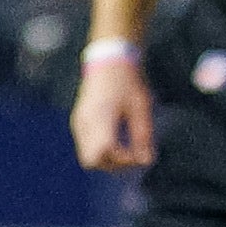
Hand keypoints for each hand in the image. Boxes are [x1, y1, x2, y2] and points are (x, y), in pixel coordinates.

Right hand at [74, 47, 156, 171]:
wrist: (109, 61)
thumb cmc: (127, 82)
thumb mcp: (141, 108)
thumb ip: (143, 136)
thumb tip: (146, 161)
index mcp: (101, 117)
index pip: (105, 152)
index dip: (123, 160)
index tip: (140, 155)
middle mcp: (85, 122)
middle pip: (92, 161)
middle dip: (114, 165)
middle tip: (134, 157)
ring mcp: (79, 123)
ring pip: (88, 156)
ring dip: (107, 159)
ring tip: (128, 150)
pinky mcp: (79, 122)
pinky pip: (87, 147)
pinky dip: (102, 151)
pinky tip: (118, 141)